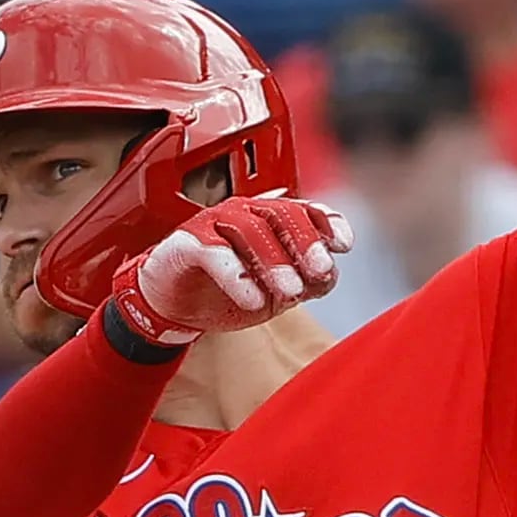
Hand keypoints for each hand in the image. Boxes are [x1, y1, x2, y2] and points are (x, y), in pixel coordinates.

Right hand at [107, 195, 352, 346]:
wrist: (172, 306)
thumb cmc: (226, 291)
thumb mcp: (274, 293)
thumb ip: (305, 282)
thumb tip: (329, 276)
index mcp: (270, 220)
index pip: (305, 210)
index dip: (327, 222)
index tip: (344, 244)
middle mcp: (245, 214)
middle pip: (281, 215)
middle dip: (305, 242)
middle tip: (320, 270)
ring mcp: (214, 224)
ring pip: (251, 231)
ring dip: (275, 262)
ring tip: (290, 294)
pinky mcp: (188, 243)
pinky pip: (214, 253)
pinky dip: (236, 276)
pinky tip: (252, 299)